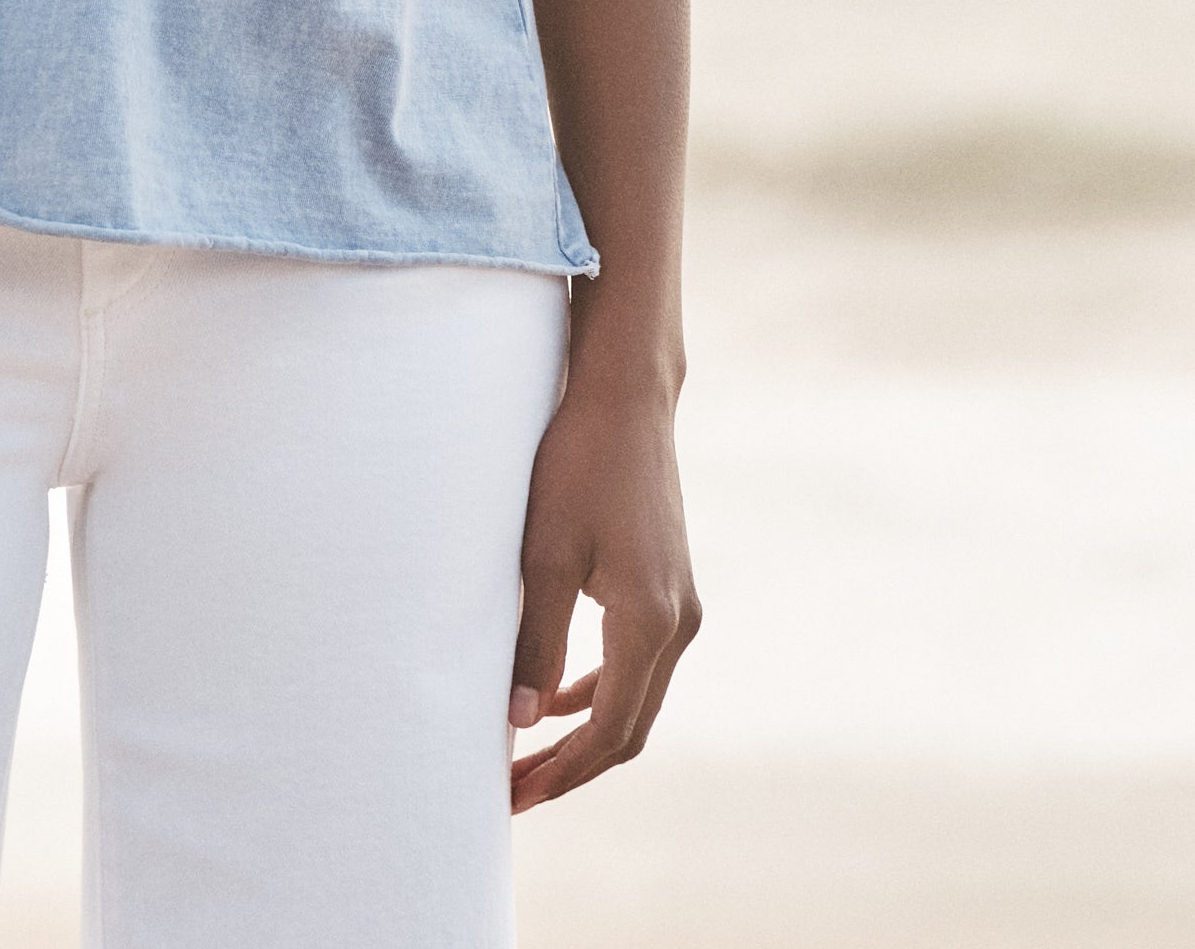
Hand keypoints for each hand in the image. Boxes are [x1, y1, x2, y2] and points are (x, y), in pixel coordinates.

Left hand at [506, 377, 700, 811]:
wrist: (624, 398)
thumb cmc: (577, 464)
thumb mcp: (544, 553)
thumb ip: (535, 639)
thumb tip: (521, 720)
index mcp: (650, 622)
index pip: (611, 730)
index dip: (563, 771)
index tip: (514, 795)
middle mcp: (678, 622)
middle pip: (629, 726)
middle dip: (572, 765)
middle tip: (514, 793)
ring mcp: (680, 603)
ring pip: (635, 697)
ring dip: (585, 732)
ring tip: (528, 757)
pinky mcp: (669, 584)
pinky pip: (638, 662)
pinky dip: (599, 690)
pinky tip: (557, 697)